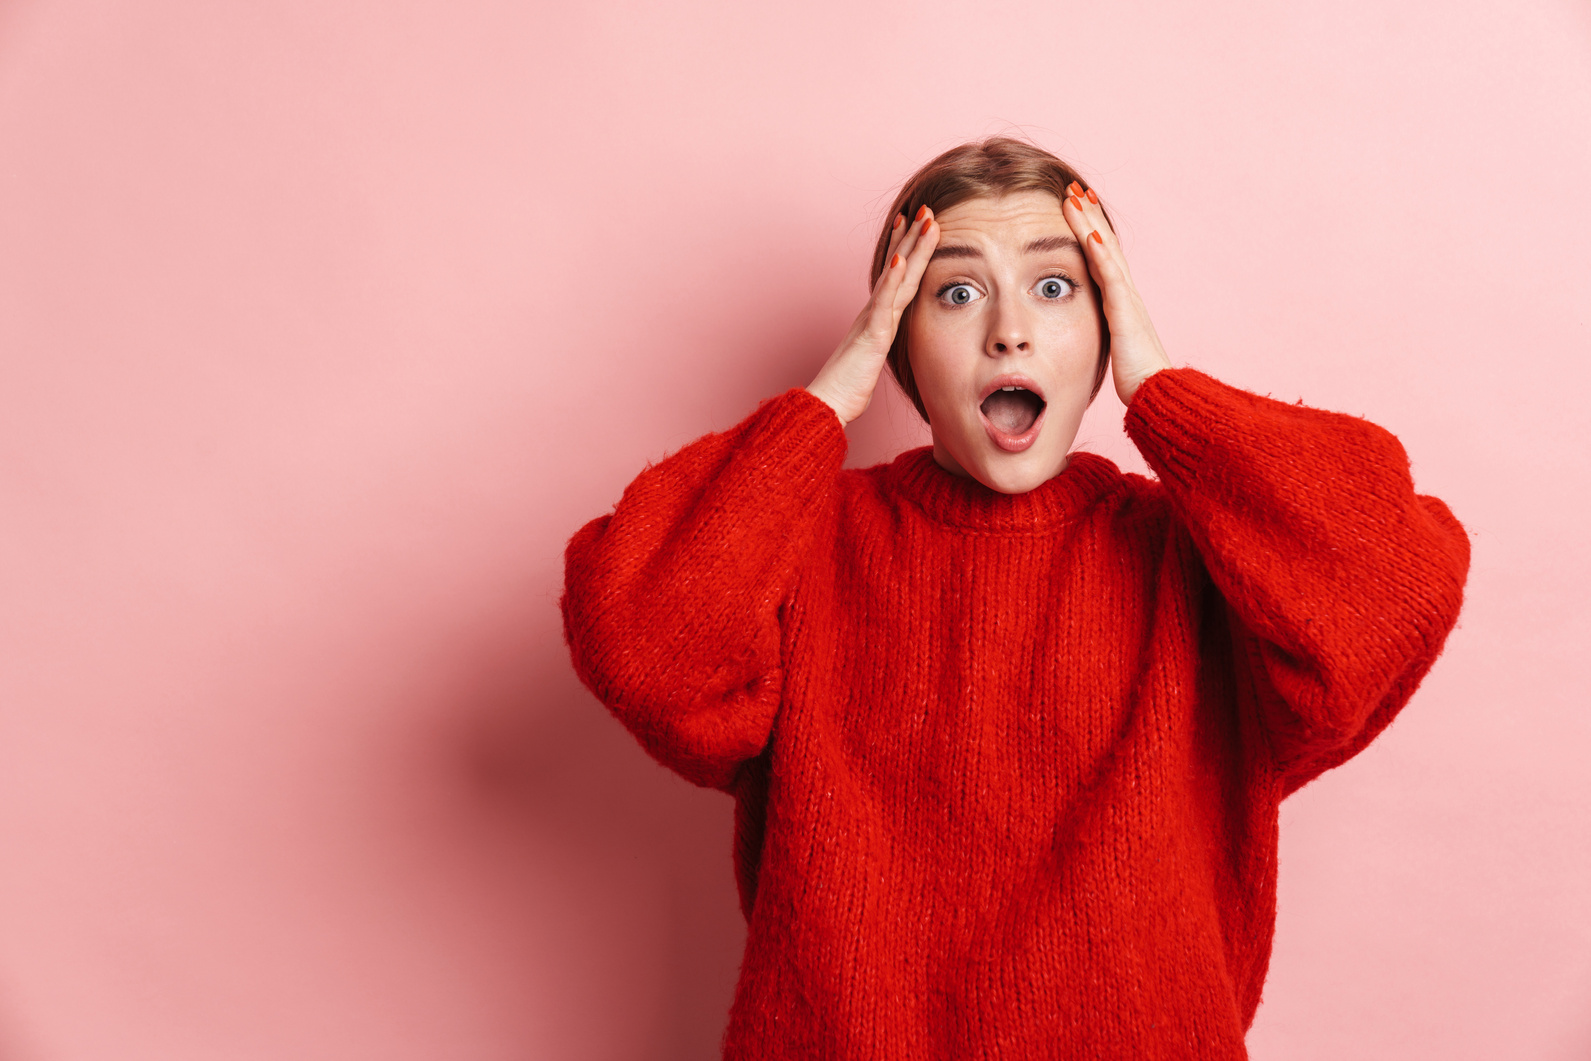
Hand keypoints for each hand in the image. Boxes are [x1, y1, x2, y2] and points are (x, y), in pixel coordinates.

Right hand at [807, 206, 940, 425]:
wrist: (828, 405)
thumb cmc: (846, 388)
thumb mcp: (870, 360)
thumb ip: (878, 344)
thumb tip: (882, 341)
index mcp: (876, 317)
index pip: (895, 276)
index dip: (905, 248)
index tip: (914, 224)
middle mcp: (874, 312)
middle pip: (898, 268)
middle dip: (912, 237)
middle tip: (925, 208)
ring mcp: (872, 321)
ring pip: (895, 278)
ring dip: (909, 247)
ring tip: (921, 221)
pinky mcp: (871, 336)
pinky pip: (883, 304)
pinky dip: (892, 280)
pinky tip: (900, 259)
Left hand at [1061, 182, 1172, 404]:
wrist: (1157, 394)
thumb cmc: (1136, 378)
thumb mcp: (1113, 347)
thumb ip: (1101, 332)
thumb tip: (1081, 332)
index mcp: (1120, 301)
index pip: (1100, 258)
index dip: (1088, 231)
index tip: (1074, 209)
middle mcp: (1126, 294)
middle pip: (1103, 245)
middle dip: (1088, 216)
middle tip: (1073, 190)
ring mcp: (1127, 300)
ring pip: (1105, 252)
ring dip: (1090, 224)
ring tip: (1075, 198)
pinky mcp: (1126, 313)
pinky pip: (1111, 278)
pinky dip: (1100, 255)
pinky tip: (1088, 235)